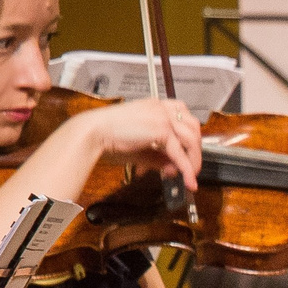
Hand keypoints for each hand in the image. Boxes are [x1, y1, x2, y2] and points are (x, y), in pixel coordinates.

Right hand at [76, 96, 203, 186]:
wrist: (92, 133)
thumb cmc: (109, 138)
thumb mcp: (141, 148)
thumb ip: (160, 157)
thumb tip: (175, 169)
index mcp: (156, 107)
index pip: (184, 117)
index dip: (190, 136)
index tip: (190, 153)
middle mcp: (161, 108)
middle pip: (193, 128)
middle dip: (196, 150)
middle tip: (192, 169)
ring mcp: (163, 116)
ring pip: (191, 139)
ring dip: (194, 161)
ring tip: (190, 177)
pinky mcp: (161, 129)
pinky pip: (180, 152)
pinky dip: (186, 168)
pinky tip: (188, 180)